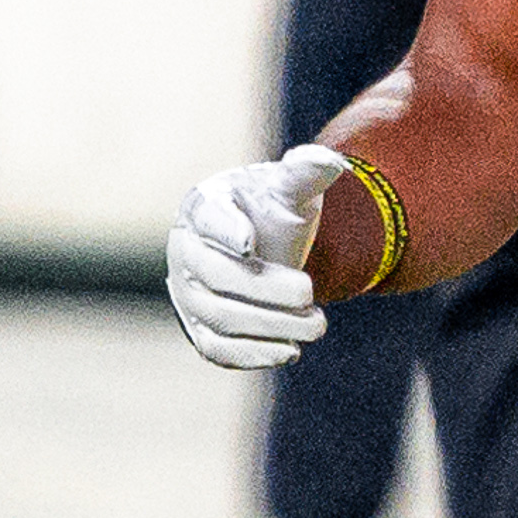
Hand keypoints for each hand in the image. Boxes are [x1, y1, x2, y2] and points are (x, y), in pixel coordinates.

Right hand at [167, 143, 345, 370]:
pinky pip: (218, 349)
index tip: (249, 243)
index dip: (226, 231)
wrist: (260, 245)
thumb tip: (332, 163)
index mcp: (203, 207)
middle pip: (217, 277)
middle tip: (311, 292)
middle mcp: (186, 251)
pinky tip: (291, 350)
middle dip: (268, 289)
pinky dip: (254, 355)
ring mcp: (187, 294)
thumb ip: (307, 172)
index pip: (208, 218)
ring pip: (220, 318)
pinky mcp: (199, 330)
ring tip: (317, 324)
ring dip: (272, 325)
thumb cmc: (269, 209)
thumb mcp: (288, 186)